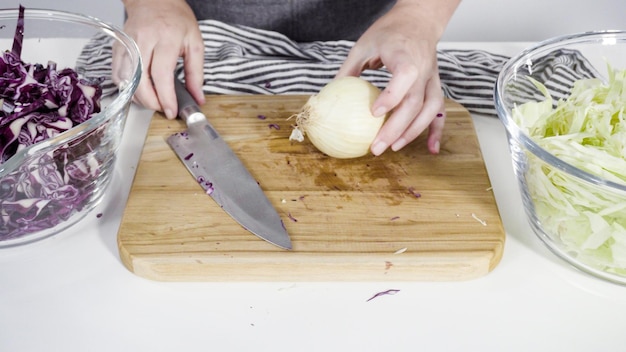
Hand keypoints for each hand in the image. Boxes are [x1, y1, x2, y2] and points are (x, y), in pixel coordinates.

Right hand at [122, 0, 204, 117]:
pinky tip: (139, 91)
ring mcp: (128, 44)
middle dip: (150, 101)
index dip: (165, 97)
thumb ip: (196, 73)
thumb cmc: (176, 19)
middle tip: (162, 109)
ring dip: (139, 97)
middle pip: (140, 80)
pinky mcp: (118, 47)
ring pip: (126, 79)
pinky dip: (127, 87)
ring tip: (153, 100)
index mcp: (166, 38)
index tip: (171, 111)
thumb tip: (198, 97)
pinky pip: (117, 73)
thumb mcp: (195, 42)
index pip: (162, 74)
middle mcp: (143, 41)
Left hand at [336, 0, 459, 154]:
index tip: (374, 113)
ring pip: (429, 110)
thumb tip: (329, 93)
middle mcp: (423, 69)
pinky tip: (431, 149)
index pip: (404, 77)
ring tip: (394, 147)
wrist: (419, 20)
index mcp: (406, 56)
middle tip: (377, 147)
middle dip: (396, 128)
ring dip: (413, 132)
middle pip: (414, 103)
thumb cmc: (390, 31)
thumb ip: (349, 69)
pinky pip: (439, 112)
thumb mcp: (364, 44)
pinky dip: (436, 131)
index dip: (391, 97)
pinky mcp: (435, 86)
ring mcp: (432, 79)